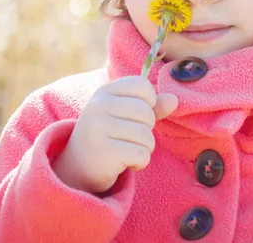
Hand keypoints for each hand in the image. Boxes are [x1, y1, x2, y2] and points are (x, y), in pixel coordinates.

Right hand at [52, 76, 177, 193]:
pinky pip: (141, 155)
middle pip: (146, 112)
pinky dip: (140, 162)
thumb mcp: (125, 115)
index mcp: (104, 92)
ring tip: (129, 151)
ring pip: (146, 136)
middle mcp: (98, 106)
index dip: (149, 103)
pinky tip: (126, 163)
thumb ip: (151, 106)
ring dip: (145, 148)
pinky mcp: (103, 152)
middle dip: (147, 129)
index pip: (142, 85)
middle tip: (131, 138)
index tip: (136, 116)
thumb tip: (174, 99)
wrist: (77, 167)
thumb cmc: (108, 136)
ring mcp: (98, 128)